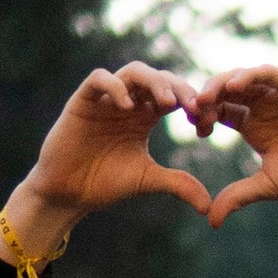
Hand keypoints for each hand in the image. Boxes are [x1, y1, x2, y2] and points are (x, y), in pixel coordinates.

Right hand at [0, 64, 212, 252]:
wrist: (69, 193)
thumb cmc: (106, 182)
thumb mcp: (148, 180)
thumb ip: (178, 184)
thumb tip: (208, 206)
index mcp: (146, 116)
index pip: (176, 96)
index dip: (194, 104)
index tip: (206, 125)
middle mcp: (129, 102)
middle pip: (160, 78)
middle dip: (180, 89)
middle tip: (194, 108)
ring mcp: (106, 99)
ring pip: (133, 71)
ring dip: (154, 82)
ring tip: (167, 103)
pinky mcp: (82, 101)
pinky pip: (99, 78)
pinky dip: (115, 86)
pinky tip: (129, 107)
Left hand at [190, 68, 277, 224]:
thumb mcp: (269, 185)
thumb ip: (239, 196)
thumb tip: (211, 221)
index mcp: (254, 126)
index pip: (220, 112)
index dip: (205, 116)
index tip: (197, 129)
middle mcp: (264, 106)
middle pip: (225, 92)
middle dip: (207, 98)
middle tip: (196, 110)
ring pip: (242, 78)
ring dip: (222, 83)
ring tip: (209, 97)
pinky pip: (267, 73)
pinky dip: (249, 76)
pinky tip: (235, 87)